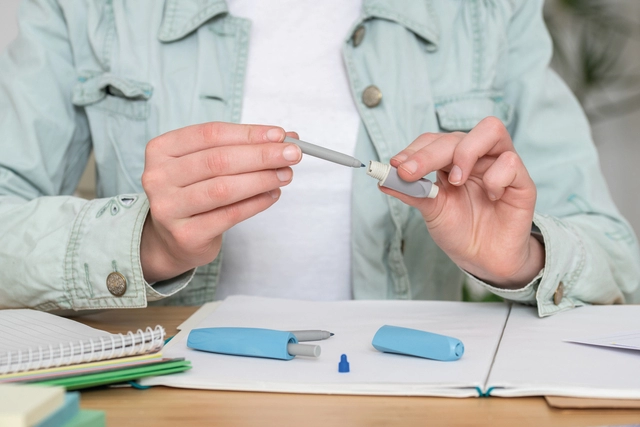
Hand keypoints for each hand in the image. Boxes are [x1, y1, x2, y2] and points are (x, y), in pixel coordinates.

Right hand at [140, 122, 300, 282]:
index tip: (280, 135)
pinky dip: (256, 203)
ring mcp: (168, 208)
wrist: (171, 239)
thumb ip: (241, 148)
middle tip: (292, 154)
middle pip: (218, 160)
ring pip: (224, 188)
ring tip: (285, 174)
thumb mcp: (207, 164)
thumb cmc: (193, 192)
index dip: (249, 133)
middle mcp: (158, 177)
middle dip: (261, 155)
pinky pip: (229, 215)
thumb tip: (285, 138)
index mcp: (161, 149)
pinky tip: (273, 194)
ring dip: (261, 179)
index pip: (211, 134)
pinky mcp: (186, 235)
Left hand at [385, 117, 543, 288]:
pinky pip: (511, 162)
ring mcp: (500, 165)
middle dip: (429, 153)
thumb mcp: (431, 210)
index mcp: (452, 160)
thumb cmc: (460, 231)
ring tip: (454, 180)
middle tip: (410, 173)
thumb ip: (412, 191)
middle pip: (456, 136)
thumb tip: (384, 179)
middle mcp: (477, 157)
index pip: (434, 140)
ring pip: (491, 130)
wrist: (484, 260)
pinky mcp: (522, 181)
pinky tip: (489, 196)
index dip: (414, 149)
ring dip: (466, 152)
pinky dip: (495, 177)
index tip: (396, 165)